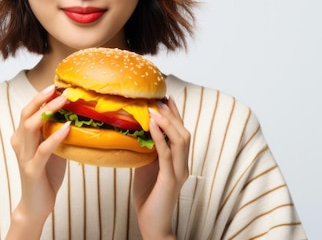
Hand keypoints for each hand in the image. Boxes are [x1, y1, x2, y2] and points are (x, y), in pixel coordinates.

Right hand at [7, 85, 70, 238]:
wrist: (36, 204)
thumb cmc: (46, 174)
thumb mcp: (52, 148)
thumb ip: (56, 132)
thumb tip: (75, 114)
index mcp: (22, 136)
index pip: (28, 111)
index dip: (40, 97)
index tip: (55, 85)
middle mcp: (19, 143)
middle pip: (26, 114)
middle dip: (41, 98)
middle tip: (57, 87)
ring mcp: (24, 156)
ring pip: (31, 127)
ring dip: (48, 111)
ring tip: (64, 101)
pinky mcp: (32, 169)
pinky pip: (43, 149)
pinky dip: (56, 136)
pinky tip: (68, 127)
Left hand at [132, 96, 189, 239]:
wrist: (153, 224)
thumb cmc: (149, 197)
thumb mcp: (146, 168)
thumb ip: (147, 151)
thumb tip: (137, 131)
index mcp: (178, 161)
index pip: (180, 133)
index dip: (175, 114)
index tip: (166, 97)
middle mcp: (183, 165)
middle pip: (184, 132)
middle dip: (173, 114)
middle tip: (159, 98)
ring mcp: (179, 172)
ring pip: (180, 140)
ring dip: (167, 122)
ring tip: (155, 109)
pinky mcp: (170, 180)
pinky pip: (166, 154)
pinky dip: (159, 137)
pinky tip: (152, 125)